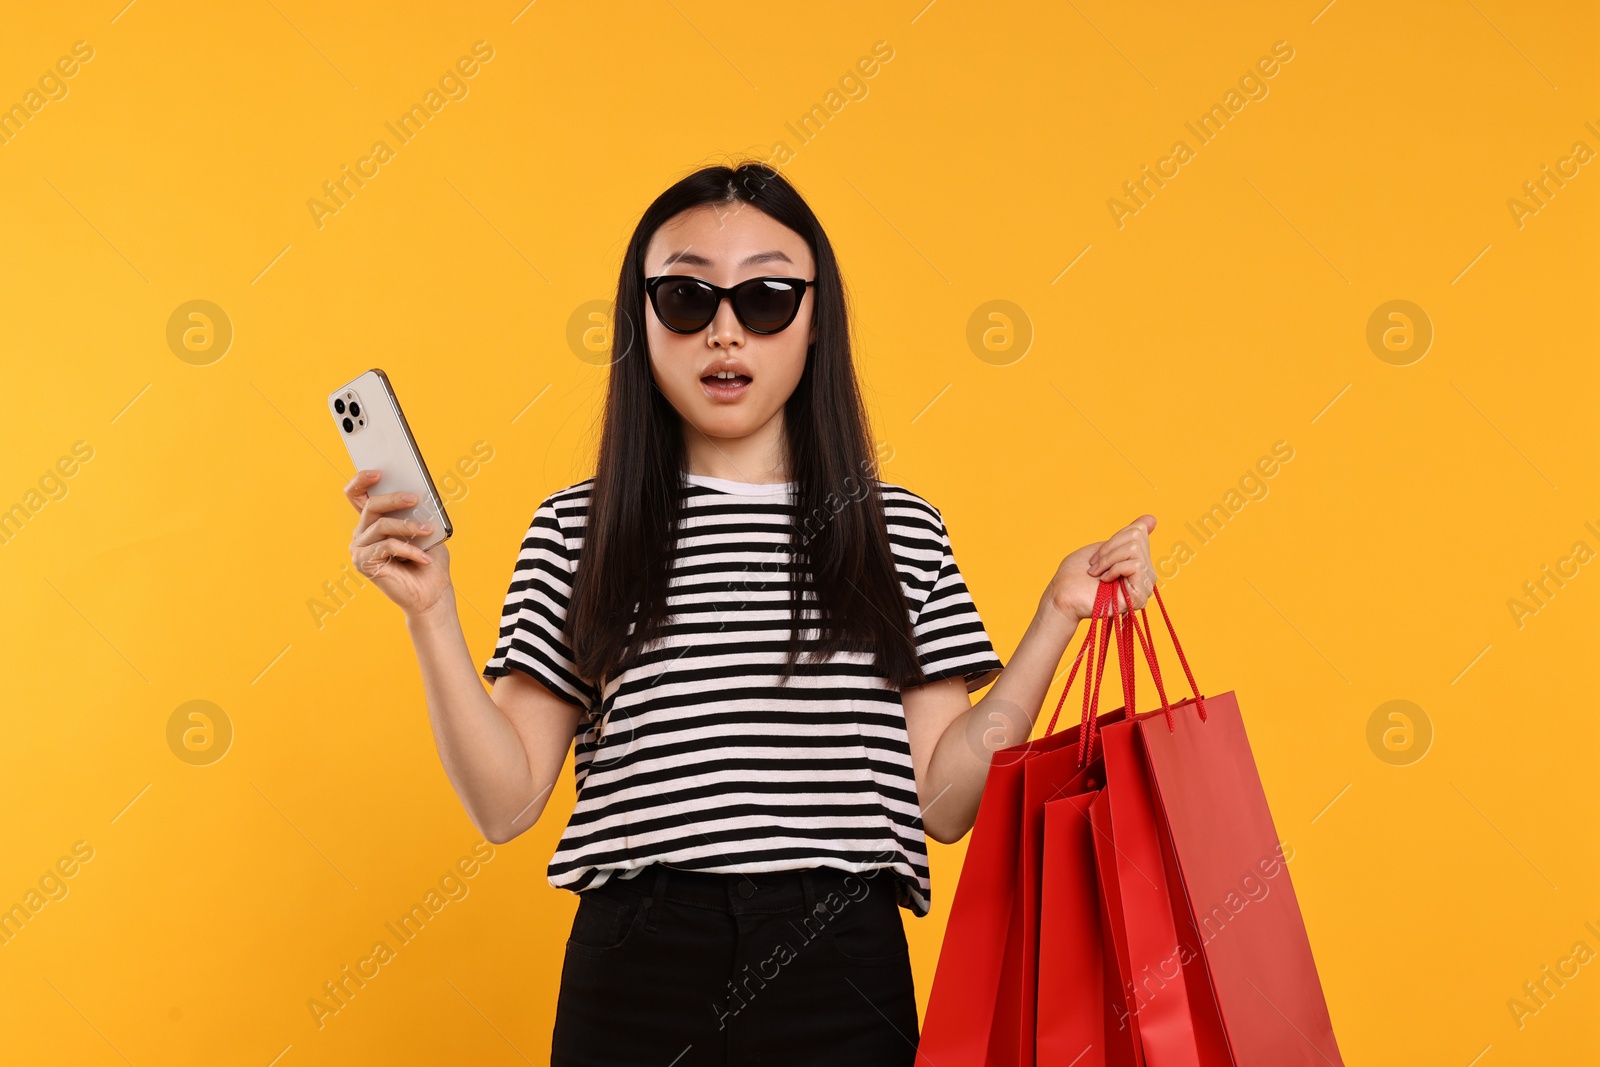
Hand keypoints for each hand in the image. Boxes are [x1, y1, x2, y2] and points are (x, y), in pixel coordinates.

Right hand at [344, 469, 453, 617]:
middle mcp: (362, 533)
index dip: (362, 480)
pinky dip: (409, 550)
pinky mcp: (363, 563)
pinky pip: (386, 546)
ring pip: (381, 526)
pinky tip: (424, 557)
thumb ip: (416, 513)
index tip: (378, 472)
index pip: (357, 495)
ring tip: (429, 531)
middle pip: (371, 506)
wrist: (432, 593)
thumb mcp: (426, 530)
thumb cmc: (429, 560)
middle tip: (415, 498)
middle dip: (394, 499)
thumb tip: (416, 494)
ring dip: (408, 527)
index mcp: (373, 521)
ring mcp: (360, 549)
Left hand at [1044, 514, 1157, 622]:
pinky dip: (1113, 569)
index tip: (1099, 555)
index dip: (1115, 537)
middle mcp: (1145, 572)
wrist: (1063, 595)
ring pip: (1134, 550)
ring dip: (1108, 560)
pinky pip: (1135, 565)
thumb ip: (1128, 535)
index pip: (1139, 531)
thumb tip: (1152, 518)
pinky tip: (1104, 581)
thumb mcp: (1103, 548)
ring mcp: (1145, 585)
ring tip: (1096, 573)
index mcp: (1137, 560)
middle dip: (1108, 548)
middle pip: (1136, 537)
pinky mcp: (1140, 595)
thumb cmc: (1077, 573)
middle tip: (1094, 565)